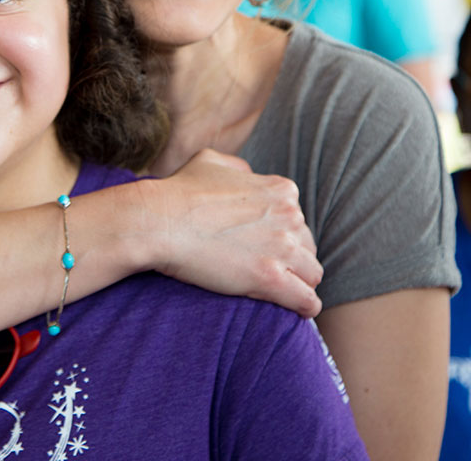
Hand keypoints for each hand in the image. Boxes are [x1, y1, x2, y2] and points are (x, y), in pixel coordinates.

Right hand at [143, 148, 322, 317]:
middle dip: (291, 256)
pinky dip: (304, 306)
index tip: (261, 243)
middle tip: (265, 266)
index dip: (280, 232)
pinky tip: (294, 309)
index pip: (297, 218)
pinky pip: (307, 301)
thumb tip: (248, 177)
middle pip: (307, 245)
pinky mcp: (270, 278)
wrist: (160, 221)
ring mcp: (282, 247)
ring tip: (279, 290)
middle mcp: (289, 215)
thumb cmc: (179, 191)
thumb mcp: (210, 161)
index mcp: (280, 189)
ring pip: (312, 272)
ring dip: (298, 281)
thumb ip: (238, 168)